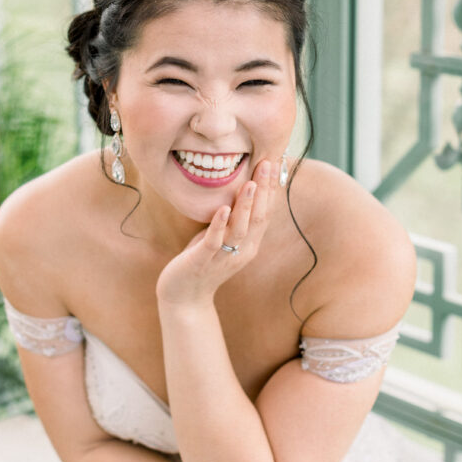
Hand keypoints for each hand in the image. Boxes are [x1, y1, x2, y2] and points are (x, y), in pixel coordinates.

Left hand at [156, 159, 278, 305]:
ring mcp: (224, 257)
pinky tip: (223, 208)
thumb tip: (240, 189)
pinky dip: (219, 225)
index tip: (276, 163)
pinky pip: (214, 242)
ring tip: (251, 182)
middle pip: (259, 217)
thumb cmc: (202, 262)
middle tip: (269, 163)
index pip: (266, 212)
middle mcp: (243, 250)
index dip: (271, 188)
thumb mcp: (222, 237)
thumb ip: (233, 218)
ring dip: (247, 205)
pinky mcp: (203, 262)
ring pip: (240, 229)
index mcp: (250, 244)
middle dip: (264, 190)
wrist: (185, 298)